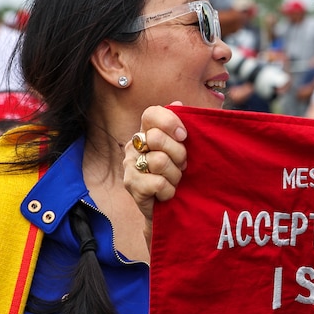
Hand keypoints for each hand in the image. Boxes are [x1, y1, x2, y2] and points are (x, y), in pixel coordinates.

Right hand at [123, 103, 188, 234]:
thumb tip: (177, 103)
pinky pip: (158, 183)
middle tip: (182, 165)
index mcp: (147, 132)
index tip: (184, 136)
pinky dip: (169, 190)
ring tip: (174, 181)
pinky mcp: (131, 185)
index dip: (170, 122)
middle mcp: (134, 145)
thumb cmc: (178, 175)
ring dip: (175, 175)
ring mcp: (129, 165)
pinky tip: (167, 194)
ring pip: (159, 161)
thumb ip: (181, 127)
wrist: (169, 210)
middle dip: (178, 154)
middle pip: (157, 137)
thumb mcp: (184, 150)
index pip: (152, 114)